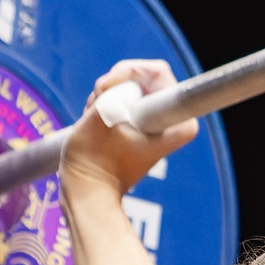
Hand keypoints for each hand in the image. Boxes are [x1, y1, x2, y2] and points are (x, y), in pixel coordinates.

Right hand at [61, 58, 198, 196]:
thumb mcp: (103, 116)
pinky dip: (105, 104)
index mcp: (177, 123)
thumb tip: (122, 87)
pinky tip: (93, 121)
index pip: (158, 72)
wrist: (87, 192)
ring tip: (92, 119)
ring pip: (129, 89)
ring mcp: (157, 125)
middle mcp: (174, 122)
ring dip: (105, 96)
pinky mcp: (141, 128)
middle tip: (94, 104)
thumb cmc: (94, 161)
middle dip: (112, 86)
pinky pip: (123, 101)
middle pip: (142, 78)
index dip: (130, 72)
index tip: (109, 87)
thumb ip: (117, 91)